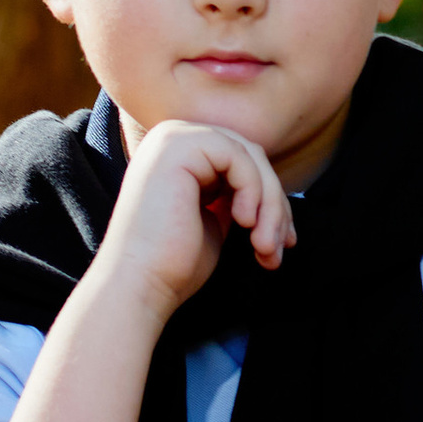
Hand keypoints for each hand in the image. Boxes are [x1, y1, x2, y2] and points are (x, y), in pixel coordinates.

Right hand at [90, 119, 293, 324]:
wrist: (139, 284)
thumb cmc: (173, 263)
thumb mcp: (213, 219)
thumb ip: (234, 195)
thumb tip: (275, 194)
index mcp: (178, 153)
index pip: (242, 162)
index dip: (270, 200)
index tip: (283, 241)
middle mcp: (173, 137)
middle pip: (250, 156)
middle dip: (274, 204)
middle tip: (280, 247)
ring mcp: (173, 137)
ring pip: (250, 156)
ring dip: (269, 205)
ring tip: (266, 247)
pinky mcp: (179, 145)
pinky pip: (239, 158)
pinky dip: (253, 192)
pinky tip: (244, 224)